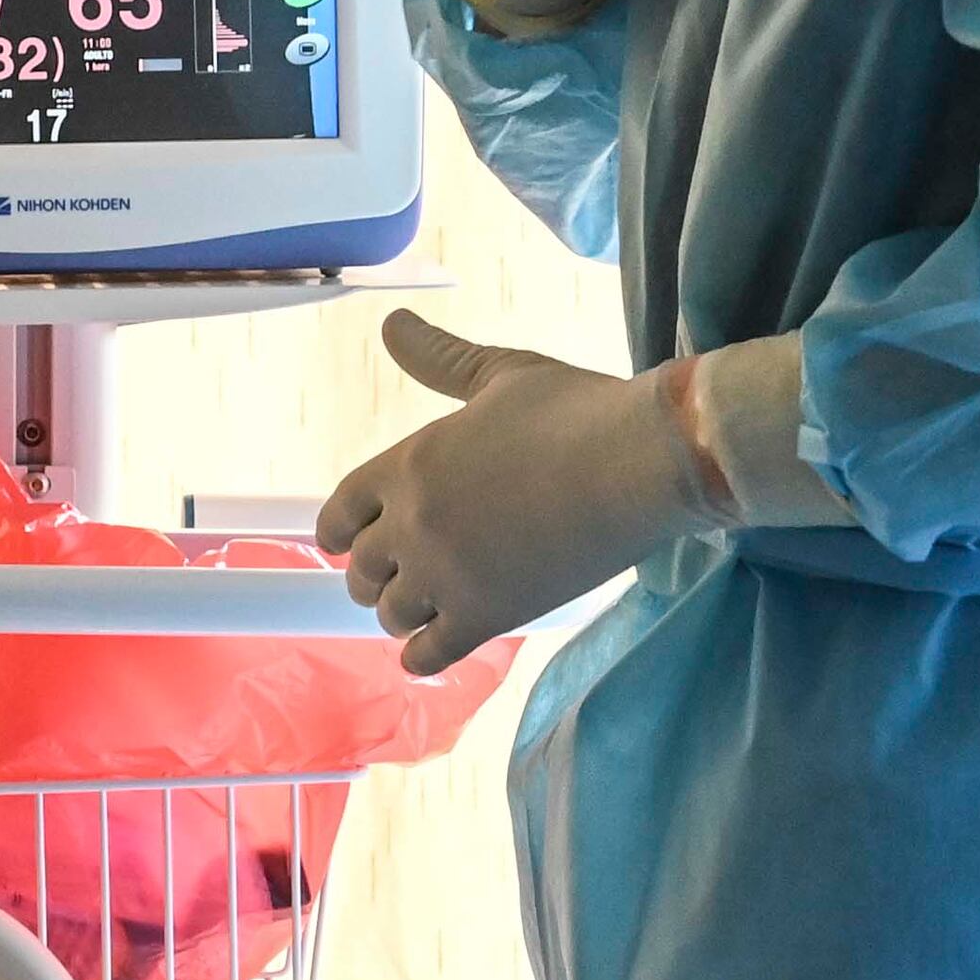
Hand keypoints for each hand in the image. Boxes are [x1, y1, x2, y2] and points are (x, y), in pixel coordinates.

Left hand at [316, 312, 710, 674]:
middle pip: (360, 571)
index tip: (347, 542)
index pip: (340, 513)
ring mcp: (445, 575)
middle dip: (374, 575)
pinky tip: (434, 647)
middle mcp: (412, 524)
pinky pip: (426, 656)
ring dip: (402, 613)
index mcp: (407, 463)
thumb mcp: (500, 374)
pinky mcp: (486, 617)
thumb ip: (439, 359)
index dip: (340, 533)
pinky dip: (422, 655)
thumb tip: (391, 323)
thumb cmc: (576, 409)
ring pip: (391, 615)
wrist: (639, 463)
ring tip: (423, 609)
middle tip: (396, 577)